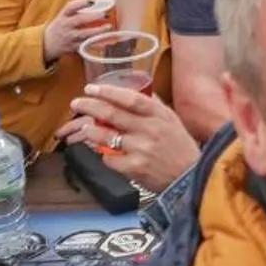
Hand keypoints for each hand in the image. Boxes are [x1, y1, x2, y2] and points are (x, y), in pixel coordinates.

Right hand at [41, 0, 114, 64]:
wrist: (46, 44)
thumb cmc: (59, 27)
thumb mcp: (63, 16)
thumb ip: (75, 9)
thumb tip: (92, 0)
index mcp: (63, 16)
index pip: (70, 7)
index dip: (81, 3)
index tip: (92, 1)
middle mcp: (65, 26)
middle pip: (79, 20)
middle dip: (92, 16)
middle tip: (104, 14)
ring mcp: (69, 37)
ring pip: (84, 34)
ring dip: (97, 30)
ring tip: (108, 26)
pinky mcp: (73, 47)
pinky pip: (85, 44)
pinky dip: (95, 42)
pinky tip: (105, 40)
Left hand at [58, 85, 200, 192]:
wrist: (189, 176)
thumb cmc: (179, 146)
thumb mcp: (171, 119)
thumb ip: (153, 105)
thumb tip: (134, 91)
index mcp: (158, 114)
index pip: (130, 98)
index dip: (108, 92)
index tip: (91, 88)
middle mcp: (149, 129)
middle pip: (113, 114)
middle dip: (90, 106)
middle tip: (76, 103)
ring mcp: (141, 149)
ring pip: (106, 137)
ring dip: (90, 131)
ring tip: (84, 127)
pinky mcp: (134, 168)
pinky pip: (109, 159)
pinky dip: (104, 154)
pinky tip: (103, 152)